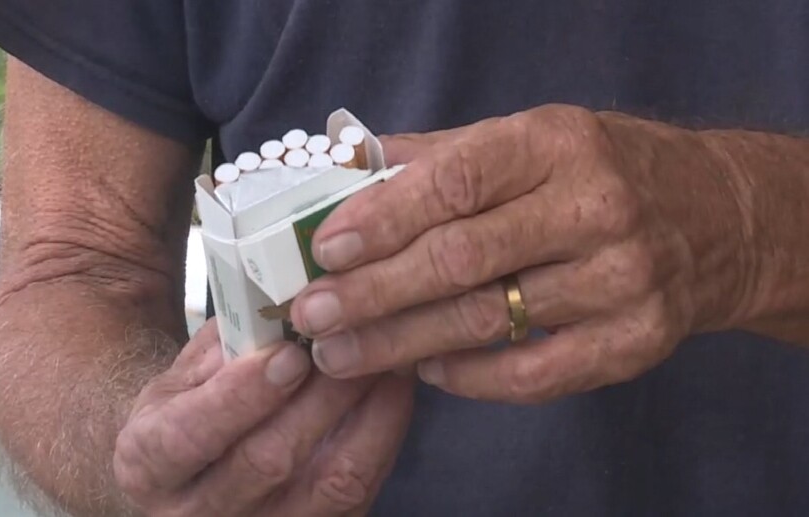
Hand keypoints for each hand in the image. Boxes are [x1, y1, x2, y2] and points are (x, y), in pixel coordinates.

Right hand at [114, 319, 413, 515]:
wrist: (185, 478)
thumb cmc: (184, 416)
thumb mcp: (177, 382)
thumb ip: (218, 350)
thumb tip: (276, 311)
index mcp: (148, 464)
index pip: (188, 437)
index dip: (240, 396)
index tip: (287, 354)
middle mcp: (195, 512)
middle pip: (267, 461)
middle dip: (319, 397)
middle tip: (353, 341)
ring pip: (326, 483)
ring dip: (362, 412)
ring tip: (382, 358)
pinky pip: (359, 490)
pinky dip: (383, 434)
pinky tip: (393, 390)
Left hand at [290, 104, 746, 402]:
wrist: (717, 219)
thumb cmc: (602, 171)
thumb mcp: (531, 138)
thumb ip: (440, 156)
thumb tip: (349, 171)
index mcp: (556, 144)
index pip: (455, 182)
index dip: (383, 218)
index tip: (326, 249)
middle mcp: (594, 208)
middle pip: (461, 259)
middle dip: (373, 293)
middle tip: (312, 316)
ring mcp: (621, 280)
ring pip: (487, 321)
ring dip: (401, 344)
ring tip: (340, 354)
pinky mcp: (635, 341)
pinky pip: (533, 373)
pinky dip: (469, 377)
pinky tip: (423, 370)